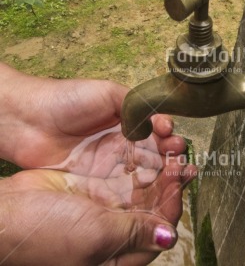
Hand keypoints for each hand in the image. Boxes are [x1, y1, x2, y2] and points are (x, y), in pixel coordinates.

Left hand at [0, 63, 185, 176]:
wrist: (28, 120)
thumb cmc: (67, 99)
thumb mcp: (108, 92)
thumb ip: (135, 104)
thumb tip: (156, 124)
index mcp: (126, 120)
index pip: (154, 129)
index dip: (166, 133)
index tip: (170, 133)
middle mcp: (122, 143)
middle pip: (153, 152)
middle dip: (170, 153)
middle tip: (179, 156)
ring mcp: (111, 163)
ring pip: (143, 170)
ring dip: (161, 172)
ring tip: (175, 172)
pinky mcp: (98, 182)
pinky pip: (125, 186)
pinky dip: (142, 188)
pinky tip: (154, 188)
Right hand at [0, 159, 196, 264]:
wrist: (5, 212)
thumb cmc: (45, 234)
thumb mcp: (95, 236)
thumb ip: (134, 233)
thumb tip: (169, 237)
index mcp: (120, 251)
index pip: (159, 228)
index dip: (172, 205)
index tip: (179, 182)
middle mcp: (118, 228)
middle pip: (155, 205)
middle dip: (171, 183)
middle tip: (183, 162)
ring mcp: (107, 205)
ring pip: (143, 185)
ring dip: (159, 168)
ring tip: (171, 149)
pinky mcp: (96, 186)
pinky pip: (124, 172)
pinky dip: (138, 159)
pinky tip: (148, 147)